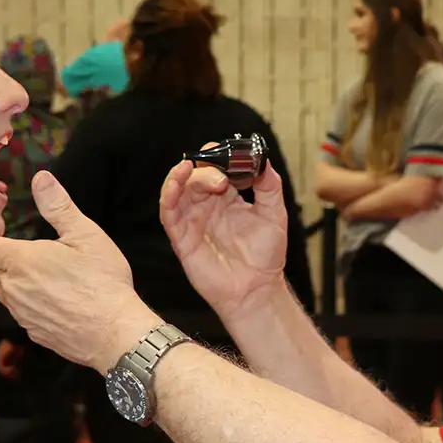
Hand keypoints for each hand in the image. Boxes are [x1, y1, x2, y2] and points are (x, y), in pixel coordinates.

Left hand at [0, 172, 160, 371]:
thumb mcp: (85, 235)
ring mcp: (22, 314)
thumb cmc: (103, 282)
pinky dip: (26, 302)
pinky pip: (20, 312)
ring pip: (4, 292)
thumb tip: (41, 178)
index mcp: (20, 261)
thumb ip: (58, 206)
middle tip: (7, 249)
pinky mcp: (34, 333)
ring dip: (10, 280)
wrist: (115, 335)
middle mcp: (14, 289)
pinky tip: (48, 298)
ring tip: (29, 272)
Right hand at [160, 154, 288, 317]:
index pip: (216, 168)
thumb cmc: (265, 256)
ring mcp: (193, 220)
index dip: (219, 157)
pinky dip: (168, 195)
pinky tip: (175, 184)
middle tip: (222, 178)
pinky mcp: (182, 237)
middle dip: (205, 170)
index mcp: (227, 198)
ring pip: (178, 189)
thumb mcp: (274, 214)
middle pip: (196, 176)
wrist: (256, 289)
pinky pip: (168, 213)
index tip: (229, 153)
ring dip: (182, 176)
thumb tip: (263, 161)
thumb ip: (269, 186)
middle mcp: (207, 206)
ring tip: (192, 170)